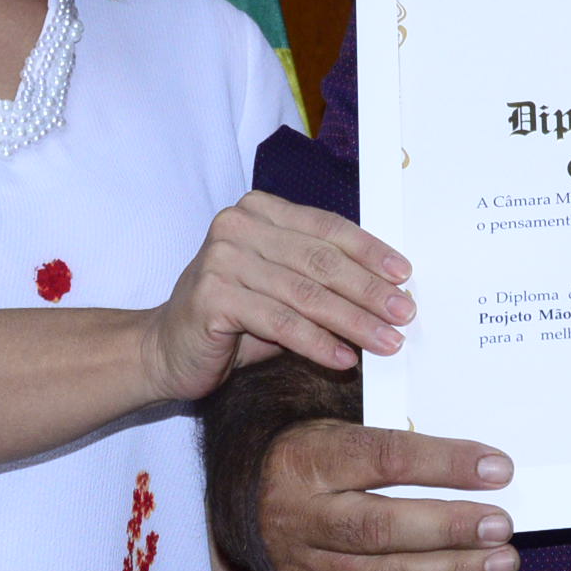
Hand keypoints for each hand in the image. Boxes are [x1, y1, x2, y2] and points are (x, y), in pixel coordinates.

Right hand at [142, 195, 416, 401]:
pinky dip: (317, 343)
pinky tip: (344, 359)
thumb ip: (323, 278)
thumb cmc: (233, 318)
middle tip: (404, 314)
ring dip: (353, 321)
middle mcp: (238, 226)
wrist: (165, 349)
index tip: (405, 275)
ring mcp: (222, 259)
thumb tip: (389, 291)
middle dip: (369, 290)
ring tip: (386, 342)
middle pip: (321, 260)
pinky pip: (280, 322)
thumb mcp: (283, 287)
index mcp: (260, 210)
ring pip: (306, 293)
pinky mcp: (212, 297)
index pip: (328, 228)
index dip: (371, 252)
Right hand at [256, 421, 518, 570]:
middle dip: (450, 529)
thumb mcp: (337, 429)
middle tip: (501, 525)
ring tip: (503, 562)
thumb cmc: (313, 459)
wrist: (245, 508)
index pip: (384, 458)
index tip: (497, 468)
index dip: (443, 464)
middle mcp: (300, 518)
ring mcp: (304, 570)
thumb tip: (476, 457)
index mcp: (307, 461)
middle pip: (381, 527)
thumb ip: (394, 437)